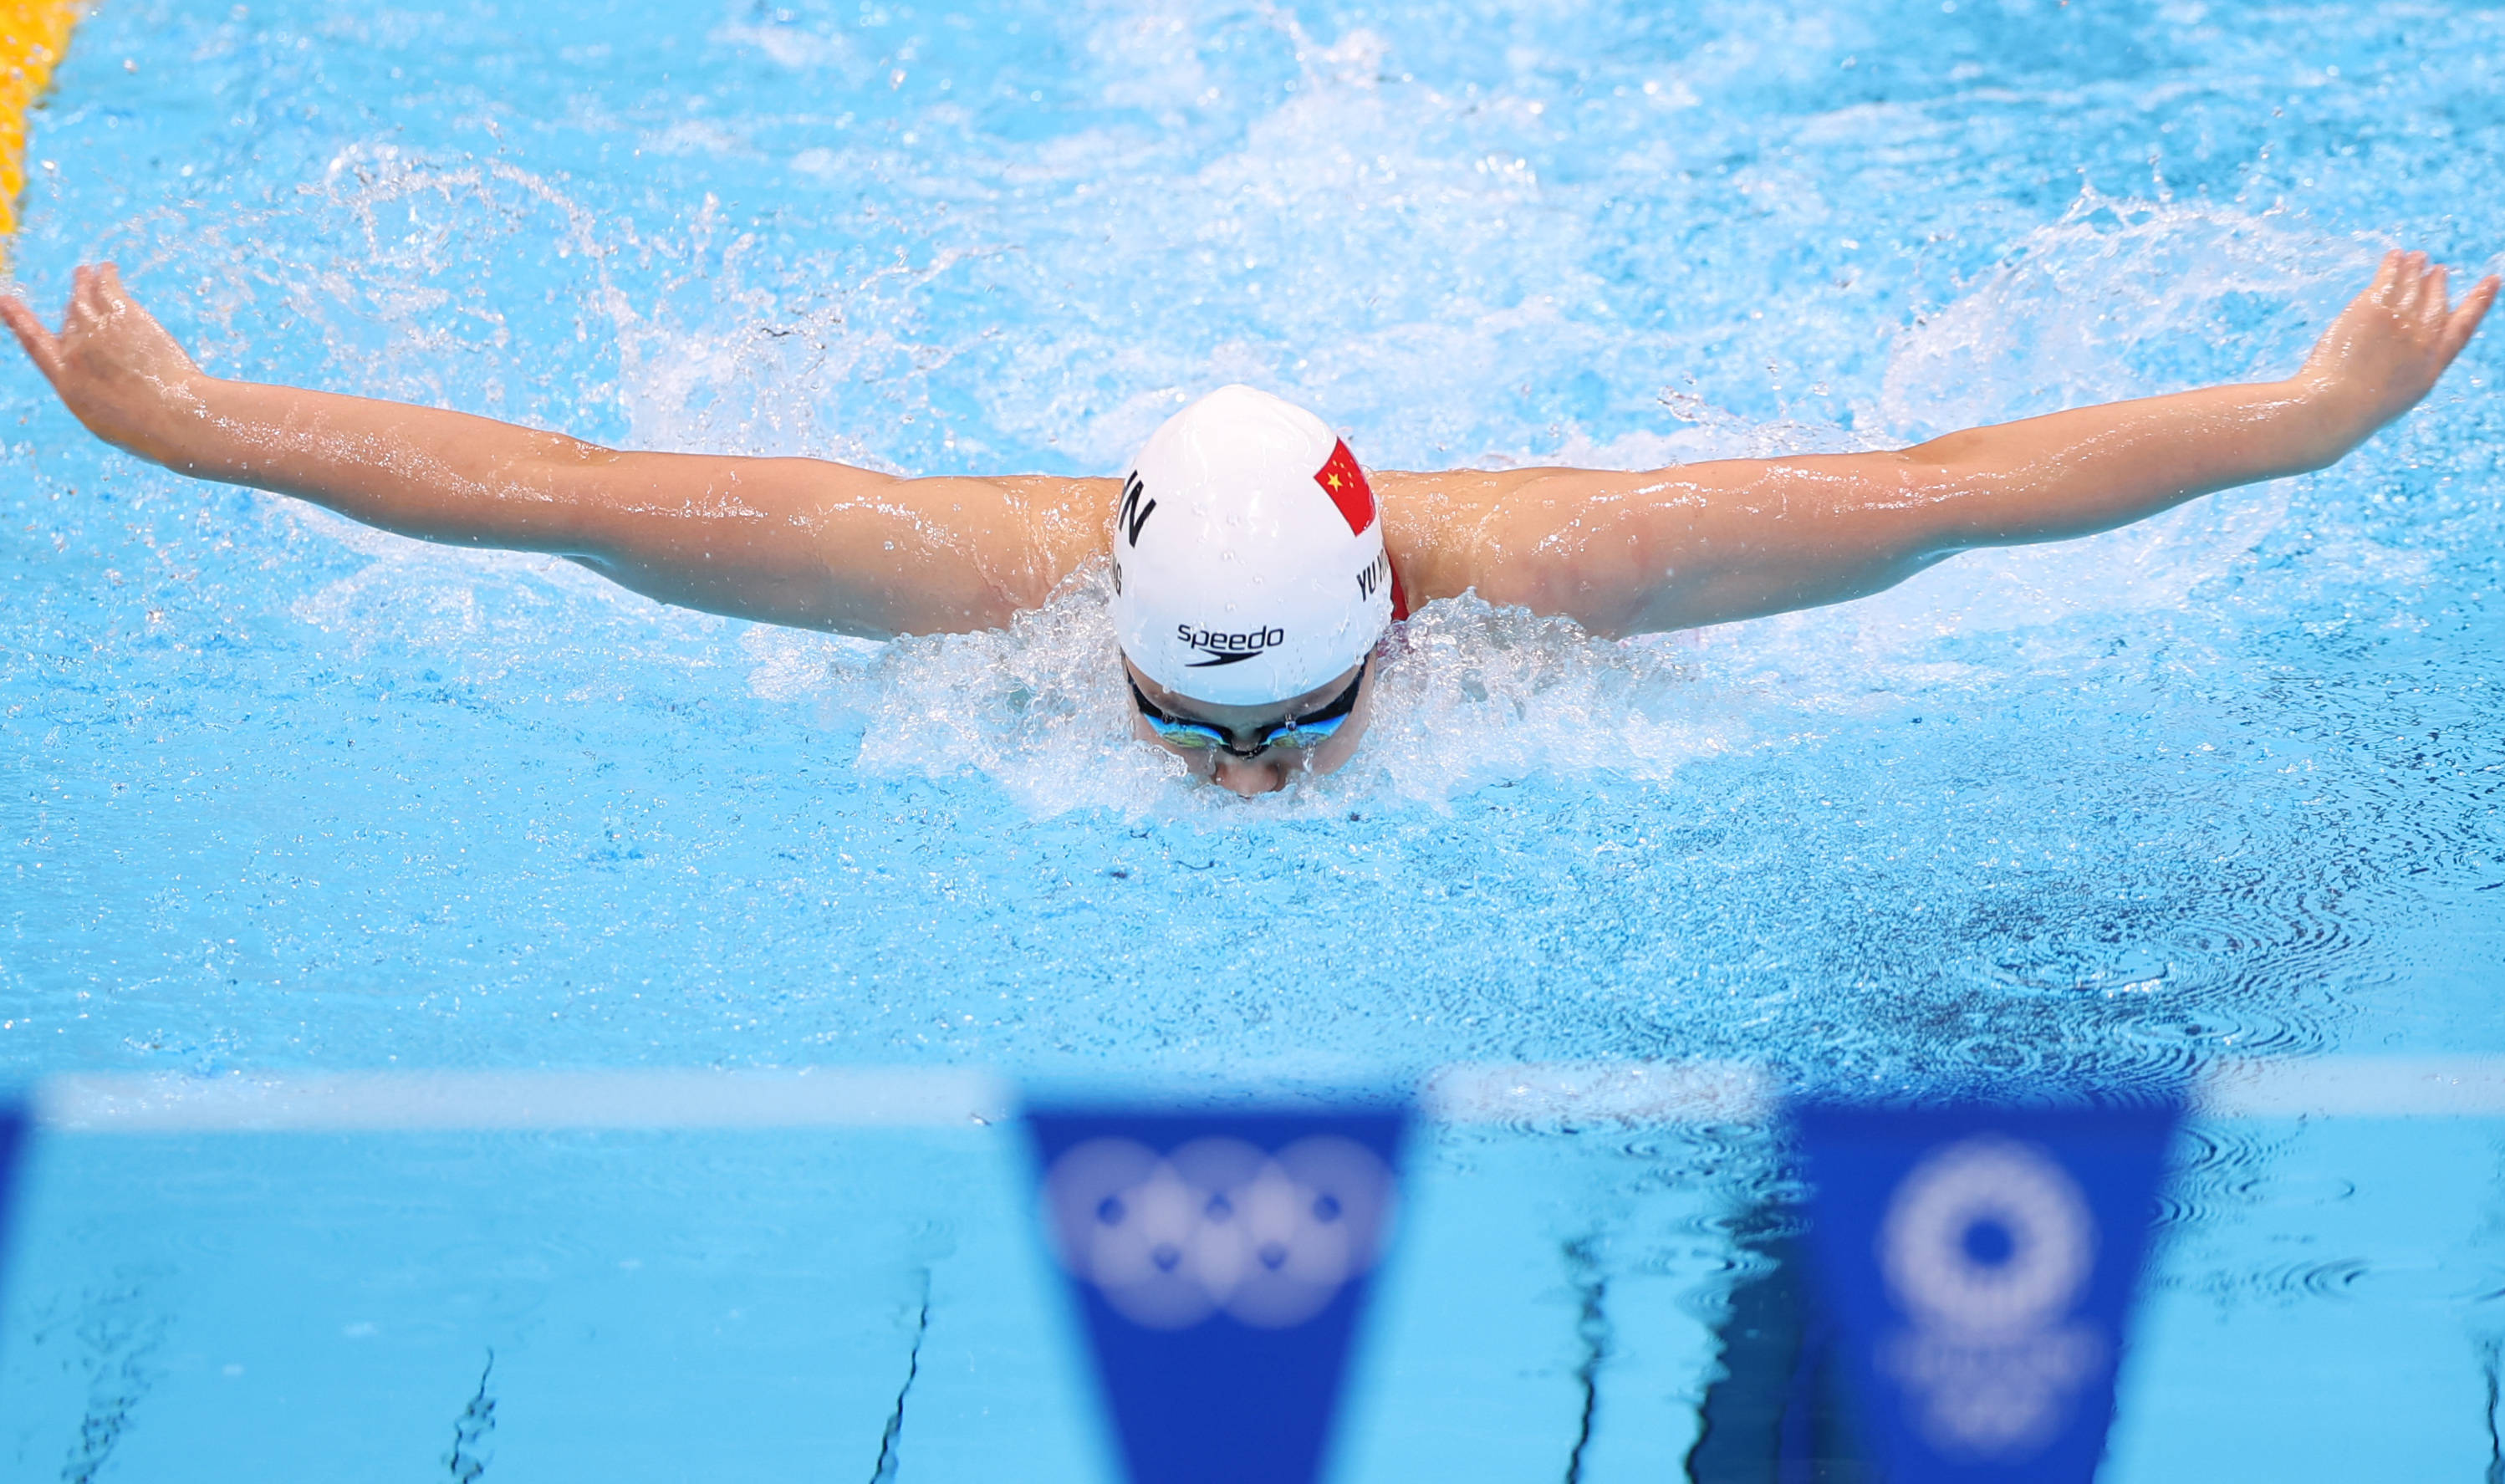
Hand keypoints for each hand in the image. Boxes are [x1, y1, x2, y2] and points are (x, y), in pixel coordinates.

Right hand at [1, 262, 211, 464]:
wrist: (173, 416)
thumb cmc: (149, 430)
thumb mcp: (108, 420)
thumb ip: (98, 393)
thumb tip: (106, 382)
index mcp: (65, 380)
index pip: (34, 343)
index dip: (17, 320)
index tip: (5, 301)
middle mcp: (75, 349)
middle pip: (71, 320)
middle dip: (74, 304)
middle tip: (78, 285)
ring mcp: (97, 329)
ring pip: (85, 297)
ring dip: (84, 281)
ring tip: (86, 271)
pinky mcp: (123, 315)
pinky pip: (108, 286)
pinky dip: (106, 275)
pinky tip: (108, 268)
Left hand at [2295, 248, 2496, 445]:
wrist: (2335, 406)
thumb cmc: (2356, 411)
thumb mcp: (2398, 396)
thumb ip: (2409, 369)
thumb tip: (2406, 353)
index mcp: (2433, 364)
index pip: (2464, 326)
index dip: (2480, 301)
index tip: (2491, 281)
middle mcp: (2423, 338)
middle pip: (2436, 301)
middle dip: (2438, 283)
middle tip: (2437, 269)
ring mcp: (2401, 319)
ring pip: (2413, 284)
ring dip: (2416, 267)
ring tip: (2417, 256)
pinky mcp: (2375, 307)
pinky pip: (2389, 277)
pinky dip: (2394, 264)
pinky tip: (2395, 255)